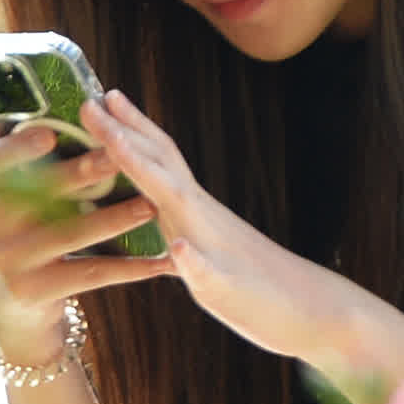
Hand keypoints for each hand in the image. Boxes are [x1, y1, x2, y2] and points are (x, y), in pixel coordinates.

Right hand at [0, 114, 174, 356]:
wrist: (17, 307)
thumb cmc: (32, 237)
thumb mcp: (22, 204)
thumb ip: (41, 170)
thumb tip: (92, 114)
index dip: (17, 147)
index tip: (51, 133)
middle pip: (36, 196)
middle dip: (82, 175)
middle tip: (119, 158)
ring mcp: (7, 262)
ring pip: (67, 235)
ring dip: (112, 220)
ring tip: (150, 208)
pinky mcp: (30, 291)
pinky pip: (87, 274)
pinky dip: (126, 267)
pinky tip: (158, 261)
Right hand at [75, 90, 379, 364]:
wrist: (312, 308)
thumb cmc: (268, 303)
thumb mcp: (225, 292)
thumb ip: (199, 269)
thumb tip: (175, 248)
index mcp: (194, 218)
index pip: (149, 171)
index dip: (118, 141)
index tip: (91, 109)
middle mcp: (198, 208)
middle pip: (159, 155)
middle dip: (126, 125)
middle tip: (96, 95)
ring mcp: (204, 217)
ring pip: (165, 168)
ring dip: (139, 141)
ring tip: (118, 119)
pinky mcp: (208, 230)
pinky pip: (167, 193)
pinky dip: (148, 175)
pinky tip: (138, 179)